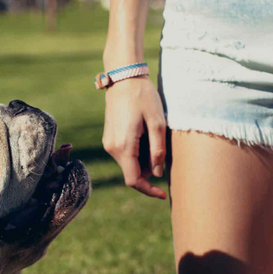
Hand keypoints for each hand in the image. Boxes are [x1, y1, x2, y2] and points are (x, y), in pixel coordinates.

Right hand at [102, 77, 166, 198]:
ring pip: (129, 163)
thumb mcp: (157, 123)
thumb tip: (157, 174)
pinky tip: (144, 133)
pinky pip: (124, 154)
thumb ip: (157, 151)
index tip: (163, 194)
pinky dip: (137, 152)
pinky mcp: (109, 138)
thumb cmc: (143, 97)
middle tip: (162, 148)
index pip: (134, 181)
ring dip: (143, 159)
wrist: (123, 78)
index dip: (149, 190)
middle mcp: (112, 149)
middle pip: (132, 173)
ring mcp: (108, 144)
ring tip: (152, 134)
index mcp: (123, 147)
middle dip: (149, 169)